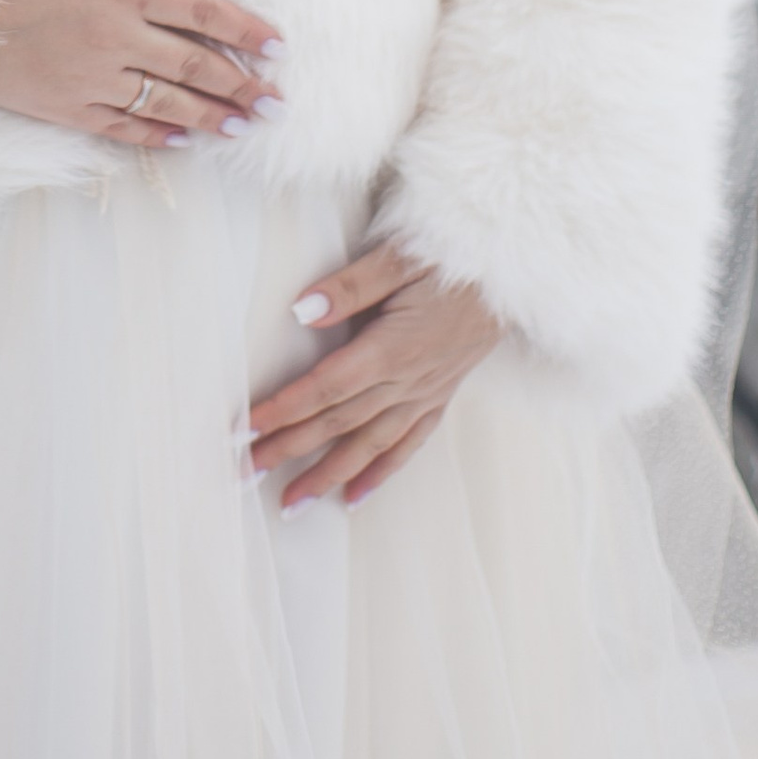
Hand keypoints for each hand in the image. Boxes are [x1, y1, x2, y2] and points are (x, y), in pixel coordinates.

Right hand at [0, 0, 281, 147]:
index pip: (200, 10)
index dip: (243, 29)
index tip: (277, 45)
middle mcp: (114, 35)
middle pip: (193, 65)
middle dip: (241, 83)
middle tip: (277, 102)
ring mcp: (89, 75)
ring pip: (165, 102)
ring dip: (210, 116)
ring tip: (245, 126)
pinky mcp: (62, 104)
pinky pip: (120, 126)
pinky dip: (155, 135)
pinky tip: (181, 140)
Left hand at [245, 241, 501, 508]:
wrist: (514, 273)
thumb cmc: (452, 255)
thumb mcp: (399, 256)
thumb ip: (349, 287)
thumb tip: (301, 311)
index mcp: (391, 348)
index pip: (324, 388)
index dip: (281, 410)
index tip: (243, 429)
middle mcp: (406, 381)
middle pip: (337, 423)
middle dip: (288, 449)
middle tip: (245, 470)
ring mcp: (425, 394)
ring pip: (369, 445)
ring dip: (327, 476)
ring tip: (291, 503)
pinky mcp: (439, 396)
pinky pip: (407, 445)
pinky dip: (379, 473)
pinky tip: (354, 496)